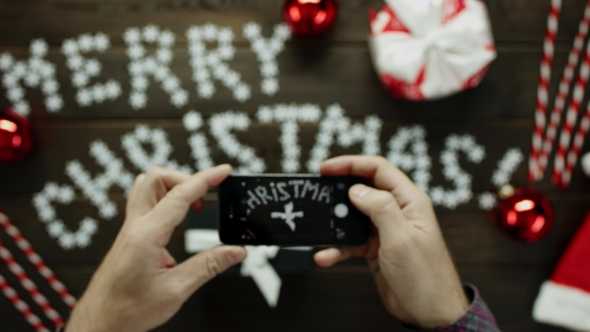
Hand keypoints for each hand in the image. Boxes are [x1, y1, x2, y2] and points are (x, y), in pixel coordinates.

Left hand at [66, 165, 246, 331]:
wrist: (100, 322)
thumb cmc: (128, 310)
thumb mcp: (176, 290)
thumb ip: (209, 266)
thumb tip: (235, 251)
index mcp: (147, 235)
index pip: (180, 195)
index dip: (205, 179)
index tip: (223, 171)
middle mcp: (135, 226)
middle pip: (157, 178)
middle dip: (186, 178)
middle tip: (206, 196)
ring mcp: (129, 229)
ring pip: (146, 186)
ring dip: (172, 187)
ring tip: (193, 204)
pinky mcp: (129, 235)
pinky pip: (144, 202)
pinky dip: (164, 200)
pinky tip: (176, 218)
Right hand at [315, 156, 468, 328]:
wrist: (429, 312)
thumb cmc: (426, 278)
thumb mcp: (401, 238)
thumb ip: (380, 209)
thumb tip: (357, 190)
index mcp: (409, 201)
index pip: (378, 170)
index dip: (352, 164)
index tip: (327, 168)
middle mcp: (397, 212)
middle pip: (363, 190)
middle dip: (339, 193)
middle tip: (319, 195)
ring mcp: (385, 231)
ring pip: (353, 217)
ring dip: (335, 224)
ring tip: (321, 229)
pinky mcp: (376, 249)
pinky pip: (351, 242)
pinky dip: (337, 248)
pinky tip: (326, 256)